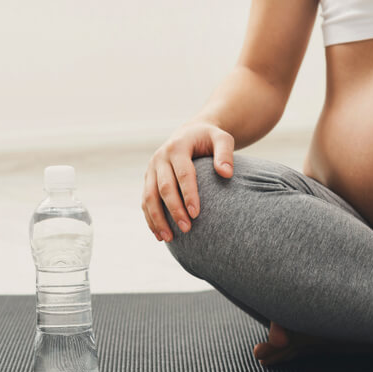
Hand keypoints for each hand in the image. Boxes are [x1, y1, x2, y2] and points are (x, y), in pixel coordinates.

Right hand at [141, 120, 234, 241]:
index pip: (183, 174)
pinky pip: (145, 201)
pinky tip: (159, 235)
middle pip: (164, 187)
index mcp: (177, 147)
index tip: (196, 214)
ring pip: (149, 196)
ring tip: (169, 238)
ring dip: (157, 218)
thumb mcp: (221, 139)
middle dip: (174, 210)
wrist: (190, 133)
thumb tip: (226, 174)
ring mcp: (151, 169)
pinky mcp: (148, 179)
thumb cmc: (209, 139)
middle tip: (186, 229)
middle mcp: (160, 157)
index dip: (188, 194)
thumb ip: (225, 154)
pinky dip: (150, 218)